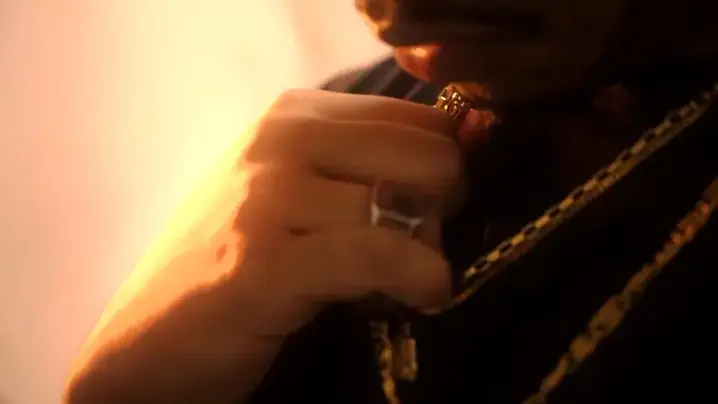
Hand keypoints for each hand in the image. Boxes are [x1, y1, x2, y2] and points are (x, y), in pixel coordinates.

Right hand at [65, 89, 460, 403]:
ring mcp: (270, 197)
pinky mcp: (267, 261)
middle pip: (427, 155)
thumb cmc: (232, 260)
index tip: (431, 206)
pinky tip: (423, 295)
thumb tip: (460, 152)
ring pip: (407, 207)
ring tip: (406, 280)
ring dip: (428, 254)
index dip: (442, 166)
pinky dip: (419, 278)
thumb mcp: (294, 190)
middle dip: (445, 205)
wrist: (151, 334)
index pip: (419, 118)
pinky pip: (380, 255)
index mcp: (295, 114)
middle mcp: (282, 139)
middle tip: (423, 242)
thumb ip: (362, 165)